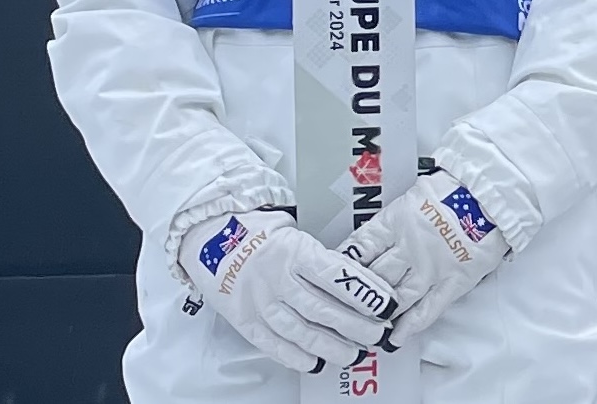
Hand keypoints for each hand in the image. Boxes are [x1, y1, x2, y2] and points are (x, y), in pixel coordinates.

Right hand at [176, 208, 398, 372]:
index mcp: (294, 252)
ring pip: (300, 331)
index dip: (365, 294)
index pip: (337, 277)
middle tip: (377, 334)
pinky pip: (272, 343)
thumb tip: (359, 281)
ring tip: (353, 353)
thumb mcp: (296, 233)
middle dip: (356, 326)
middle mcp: (277, 279)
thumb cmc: (257, 233)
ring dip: (331, 346)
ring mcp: (259, 302)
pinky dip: (294, 356)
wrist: (209, 238)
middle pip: (323, 310)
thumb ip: (322, 259)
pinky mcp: (244, 319)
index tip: (387, 305)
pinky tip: (315, 362)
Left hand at [338, 170, 512, 338]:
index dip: (342, 265)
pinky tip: (395, 338)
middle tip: (338, 311)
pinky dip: (410, 326)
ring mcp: (430, 268)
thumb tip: (373, 236)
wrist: (495, 193)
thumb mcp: (415, 195)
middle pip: (372, 277)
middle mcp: (408, 248)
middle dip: (355, 295)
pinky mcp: (453, 282)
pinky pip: (427, 309)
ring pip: (395, 297)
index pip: (358, 248)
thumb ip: (394, 218)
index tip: (327, 278)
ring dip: (378, 314)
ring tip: (363, 329)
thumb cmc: (457, 188)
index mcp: (395, 220)